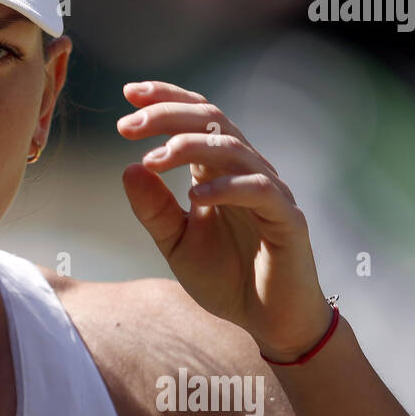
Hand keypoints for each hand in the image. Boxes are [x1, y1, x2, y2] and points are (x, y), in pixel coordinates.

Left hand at [117, 80, 332, 361]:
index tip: (128, 93)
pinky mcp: (288, 220)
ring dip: (189, 147)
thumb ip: (153, 209)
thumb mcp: (176, 243)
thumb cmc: (226, 278)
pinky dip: (225, 188)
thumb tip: (126, 168)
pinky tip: (194, 195)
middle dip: (167, 116)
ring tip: (153, 159)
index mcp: (219, 170)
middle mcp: (245, 171)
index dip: (166, 99)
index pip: (196, 117)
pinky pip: (258, 191)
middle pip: (211, 120)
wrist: (268, 322)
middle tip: (127, 126)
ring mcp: (269, 192)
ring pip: (233, 148)